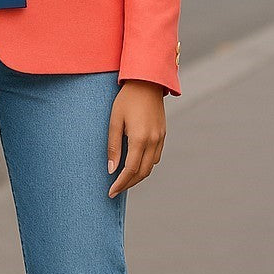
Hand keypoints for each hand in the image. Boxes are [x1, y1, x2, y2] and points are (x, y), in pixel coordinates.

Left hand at [107, 80, 165, 197]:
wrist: (147, 82)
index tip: (111, 192)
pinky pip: (156, 156)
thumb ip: (113, 146)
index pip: (130, 170)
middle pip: (142, 172)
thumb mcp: (114, 121)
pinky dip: (146, 165)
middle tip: (115, 189)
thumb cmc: (126, 99)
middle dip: (129, 183)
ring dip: (138, 176)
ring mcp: (160, 138)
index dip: (120, 183)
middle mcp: (153, 141)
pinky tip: (135, 164)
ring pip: (150, 166)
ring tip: (124, 179)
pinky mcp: (163, 134)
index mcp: (139, 139)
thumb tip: (111, 169)